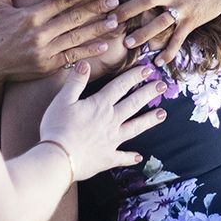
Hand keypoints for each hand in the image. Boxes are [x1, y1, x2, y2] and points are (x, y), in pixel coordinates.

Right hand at [0, 0, 121, 82]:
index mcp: (30, 16)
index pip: (63, 0)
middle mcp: (40, 34)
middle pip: (74, 17)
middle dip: (97, 7)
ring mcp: (45, 51)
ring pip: (77, 37)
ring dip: (98, 28)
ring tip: (116, 20)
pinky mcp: (48, 66)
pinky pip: (73, 56)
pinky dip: (89, 51)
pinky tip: (104, 45)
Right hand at [38, 62, 167, 179]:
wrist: (59, 158)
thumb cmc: (57, 127)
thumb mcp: (63, 99)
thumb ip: (76, 81)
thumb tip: (85, 63)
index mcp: (100, 105)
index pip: (120, 86)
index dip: (134, 76)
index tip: (148, 70)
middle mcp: (111, 121)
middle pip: (134, 104)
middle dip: (149, 93)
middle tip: (163, 86)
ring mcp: (111, 141)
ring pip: (135, 128)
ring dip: (149, 120)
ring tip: (162, 114)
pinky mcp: (107, 158)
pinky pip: (122, 157)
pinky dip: (130, 157)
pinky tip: (139, 157)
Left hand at [106, 0, 220, 63]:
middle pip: (144, 2)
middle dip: (125, 11)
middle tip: (107, 21)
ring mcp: (182, 9)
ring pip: (159, 23)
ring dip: (143, 34)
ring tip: (127, 44)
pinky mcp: (192, 22)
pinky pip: (179, 38)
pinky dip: (170, 51)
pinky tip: (159, 62)